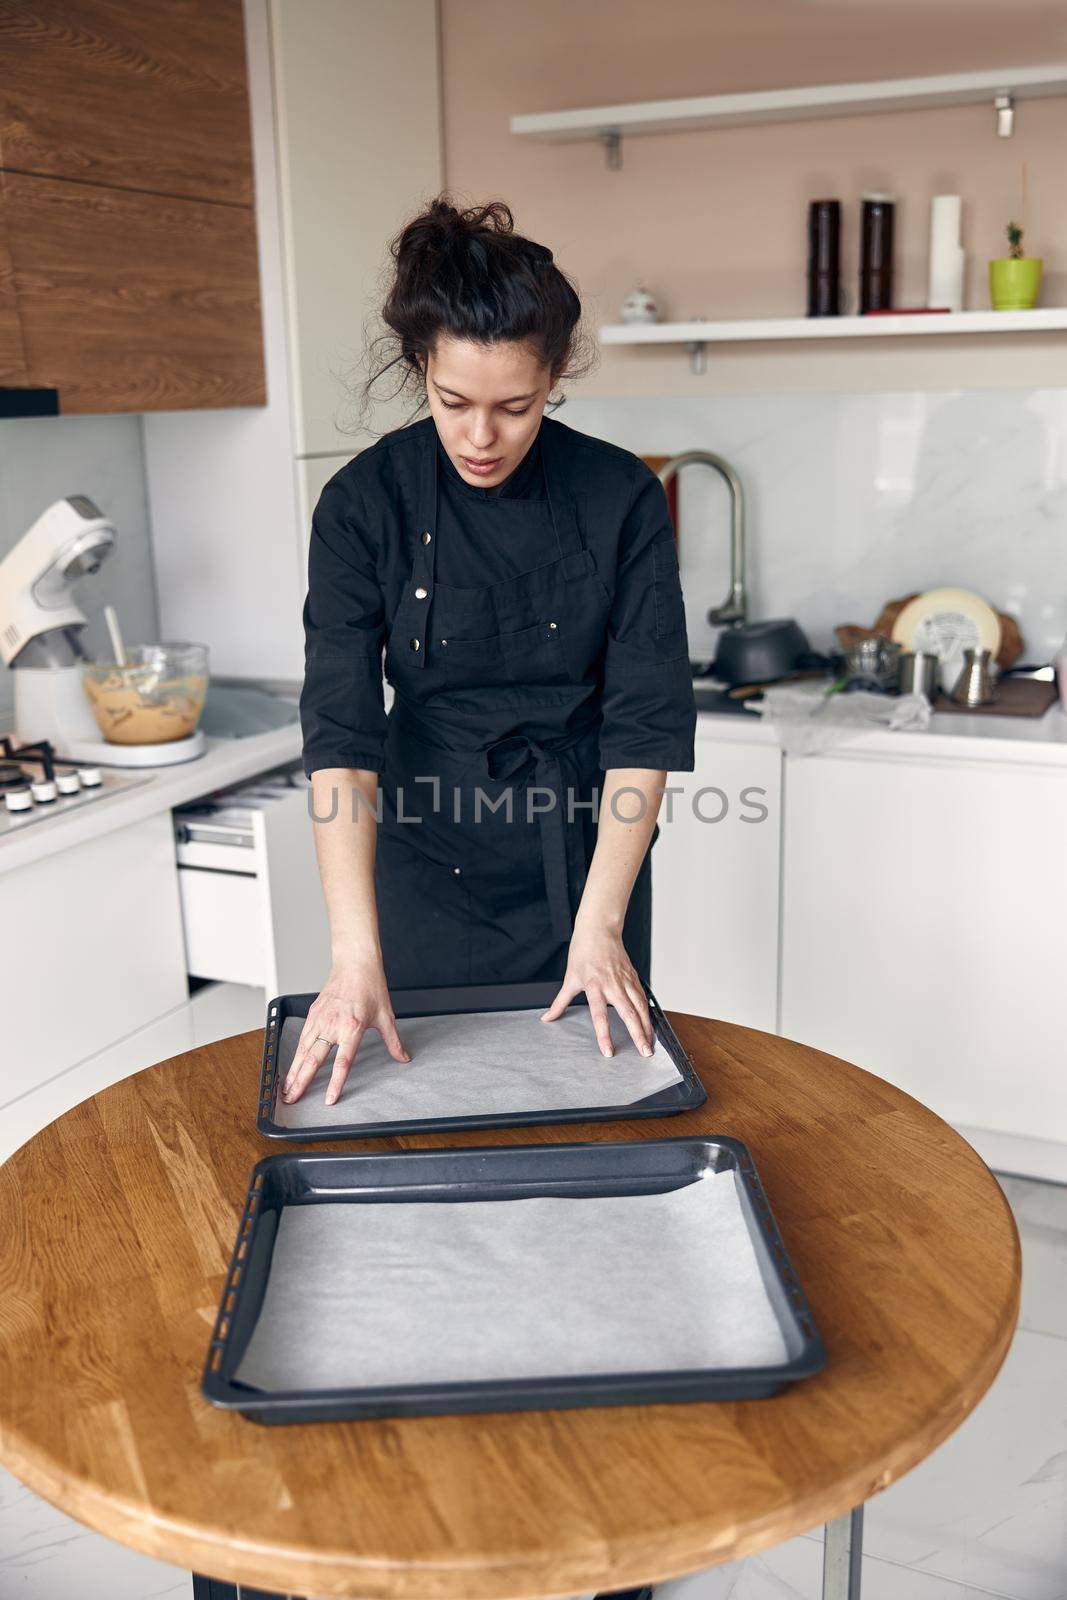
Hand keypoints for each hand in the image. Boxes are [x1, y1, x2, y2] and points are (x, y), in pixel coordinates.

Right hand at [282, 957, 410, 1105]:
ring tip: (286, 1088)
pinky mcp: (313, 1013)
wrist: (355, 963)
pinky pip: (301, 1037)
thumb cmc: (371, 987)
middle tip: (292, 1099)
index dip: (335, 1083)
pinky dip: (294, 1054)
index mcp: (352, 1028)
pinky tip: (292, 1065)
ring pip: (302, 1050)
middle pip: (313, 1060)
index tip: (329, 1099)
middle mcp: (333, 1025)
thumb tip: (404, 1058)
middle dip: (301, 1082)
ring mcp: (320, 1019)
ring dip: (293, 1070)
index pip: (342, 1062)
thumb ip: (393, 1041)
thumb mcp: (386, 1016)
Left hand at [540, 921, 653, 1058]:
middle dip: (638, 1035)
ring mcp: (626, 980)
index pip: (600, 1016)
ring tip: (649, 1044)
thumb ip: (560, 1002)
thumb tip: (547, 1018)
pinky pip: (643, 998)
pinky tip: (650, 1024)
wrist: (599, 929)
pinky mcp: (634, 977)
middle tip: (644, 1053)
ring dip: (647, 1027)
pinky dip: (648, 1013)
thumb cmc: (583, 951)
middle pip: (628, 1013)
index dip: (604, 1035)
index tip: (608, 1051)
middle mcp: (613, 984)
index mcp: (594, 986)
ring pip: (641, 1007)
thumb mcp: (569, 977)